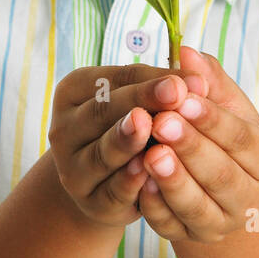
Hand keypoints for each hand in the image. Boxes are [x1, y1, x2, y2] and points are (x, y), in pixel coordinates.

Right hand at [48, 61, 197, 230]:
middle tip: (175, 92)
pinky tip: (147, 170)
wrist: (106, 186)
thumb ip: (169, 80)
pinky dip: (128, 181)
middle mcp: (65, 127)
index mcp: (75, 90)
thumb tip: (192, 55)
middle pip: (104, 110)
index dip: (156, 77)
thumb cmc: (135, 132)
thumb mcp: (145, 103)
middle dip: (143, 99)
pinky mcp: (89, 202)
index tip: (193, 78)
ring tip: (150, 125)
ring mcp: (72, 167)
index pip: (118, 78)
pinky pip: (111, 191)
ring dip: (127, 139)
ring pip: (102, 152)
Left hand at [136, 45, 258, 243]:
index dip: (213, 119)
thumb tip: (186, 51)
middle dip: (190, 148)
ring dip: (172, 180)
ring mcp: (220, 224)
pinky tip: (139, 182)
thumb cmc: (217, 131)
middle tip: (161, 122)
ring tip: (149, 153)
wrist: (209, 182)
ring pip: (198, 206)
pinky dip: (155, 205)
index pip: (242, 139)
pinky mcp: (189, 238)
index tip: (183, 97)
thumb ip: (208, 79)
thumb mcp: (221, 104)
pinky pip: (171, 226)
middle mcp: (251, 199)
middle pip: (222, 175)